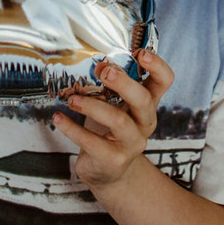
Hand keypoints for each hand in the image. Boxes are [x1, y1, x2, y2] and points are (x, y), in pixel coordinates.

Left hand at [54, 50, 172, 193]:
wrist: (108, 171)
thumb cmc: (111, 130)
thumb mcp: (117, 106)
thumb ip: (111, 86)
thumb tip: (92, 61)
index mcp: (148, 103)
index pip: (164, 81)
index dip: (157, 66)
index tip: (140, 53)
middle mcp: (145, 122)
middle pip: (144, 100)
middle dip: (124, 83)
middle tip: (103, 70)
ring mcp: (132, 143)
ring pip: (118, 121)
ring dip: (93, 106)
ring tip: (73, 99)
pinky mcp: (113, 159)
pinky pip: (92, 142)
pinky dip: (72, 128)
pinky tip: (59, 118)